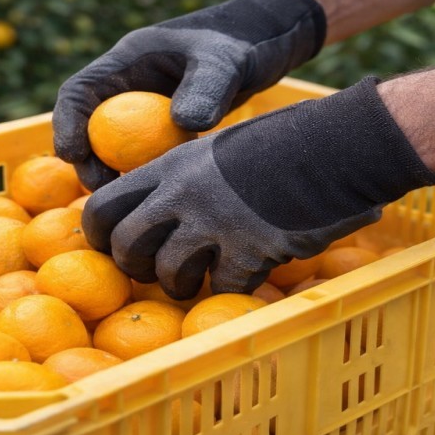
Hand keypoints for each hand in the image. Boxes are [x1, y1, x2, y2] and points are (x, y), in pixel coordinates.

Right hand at [52, 0, 326, 190]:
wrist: (266, 46)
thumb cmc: (242, 43)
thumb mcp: (225, 62)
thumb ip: (206, 89)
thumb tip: (185, 125)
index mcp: (129, 60)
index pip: (79, 91)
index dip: (67, 123)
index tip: (73, 155)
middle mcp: (130, 86)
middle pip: (90, 127)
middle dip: (88, 160)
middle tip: (104, 191)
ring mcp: (147, 109)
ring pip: (116, 146)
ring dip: (115, 173)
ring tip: (130, 199)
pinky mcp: (166, 129)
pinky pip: (146, 156)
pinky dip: (145, 175)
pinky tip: (160, 197)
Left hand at [82, 78, 434, 297]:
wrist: (334, 147)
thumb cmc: (286, 141)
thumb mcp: (224, 146)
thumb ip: (191, 175)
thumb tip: (164, 204)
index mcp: (172, 165)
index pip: (105, 203)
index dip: (100, 232)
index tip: (111, 244)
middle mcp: (183, 195)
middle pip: (128, 245)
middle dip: (135, 267)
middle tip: (154, 272)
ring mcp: (215, 225)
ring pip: (170, 275)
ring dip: (181, 287)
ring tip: (198, 283)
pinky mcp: (249, 252)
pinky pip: (223, 289)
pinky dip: (232, 292)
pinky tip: (246, 280)